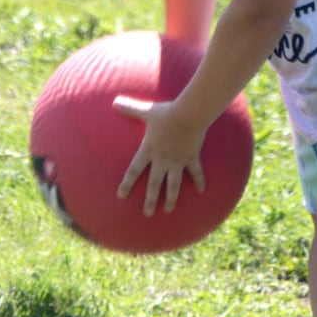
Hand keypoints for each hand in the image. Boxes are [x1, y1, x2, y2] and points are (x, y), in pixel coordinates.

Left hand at [113, 96, 207, 215]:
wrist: (188, 115)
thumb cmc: (166, 114)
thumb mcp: (146, 111)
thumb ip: (130, 108)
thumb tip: (114, 102)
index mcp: (149, 150)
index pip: (134, 171)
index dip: (127, 183)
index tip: (121, 196)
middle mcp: (162, 160)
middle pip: (154, 184)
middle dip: (150, 200)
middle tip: (147, 214)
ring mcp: (177, 161)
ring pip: (173, 185)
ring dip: (171, 198)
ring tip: (169, 210)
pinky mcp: (191, 158)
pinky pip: (196, 172)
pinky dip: (199, 181)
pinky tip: (202, 191)